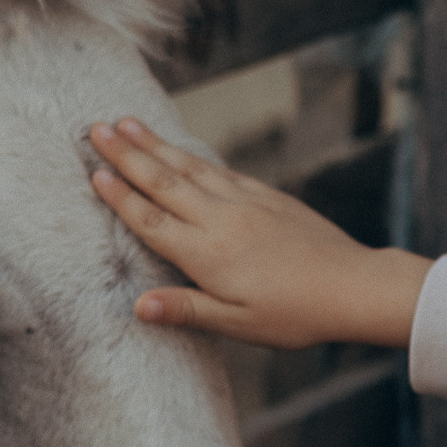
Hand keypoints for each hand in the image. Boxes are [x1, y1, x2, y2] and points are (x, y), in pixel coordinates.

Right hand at [89, 118, 429, 349]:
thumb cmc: (296, 314)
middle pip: (164, 182)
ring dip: (156, 145)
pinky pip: (221, 170)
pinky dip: (194, 157)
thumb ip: (187, 310)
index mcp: (207, 254)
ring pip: (190, 168)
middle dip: (127, 154)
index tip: (94, 171)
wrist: (353, 285)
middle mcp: (220, 220)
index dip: (120, 196)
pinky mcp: (267, 196)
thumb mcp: (238, 324)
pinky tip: (182, 149)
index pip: (151, 220)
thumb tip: (138, 306)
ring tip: (128, 122)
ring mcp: (245, 202)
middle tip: (96, 128)